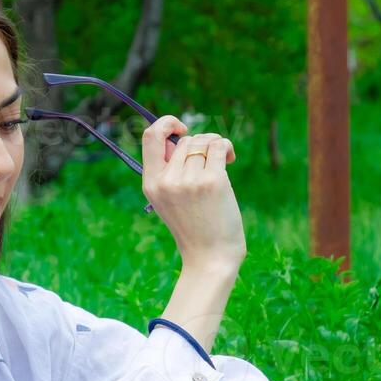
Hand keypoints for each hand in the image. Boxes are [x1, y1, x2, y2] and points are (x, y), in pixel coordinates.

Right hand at [140, 115, 245, 267]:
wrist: (209, 257)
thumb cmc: (193, 227)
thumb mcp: (168, 200)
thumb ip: (169, 170)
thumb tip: (180, 137)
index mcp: (151, 184)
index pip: (150, 136)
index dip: (166, 123)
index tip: (181, 129)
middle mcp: (167, 181)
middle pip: (185, 140)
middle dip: (201, 144)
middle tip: (210, 161)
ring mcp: (190, 181)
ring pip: (204, 141)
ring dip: (216, 146)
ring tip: (222, 161)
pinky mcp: (213, 181)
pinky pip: (219, 146)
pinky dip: (227, 148)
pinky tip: (229, 160)